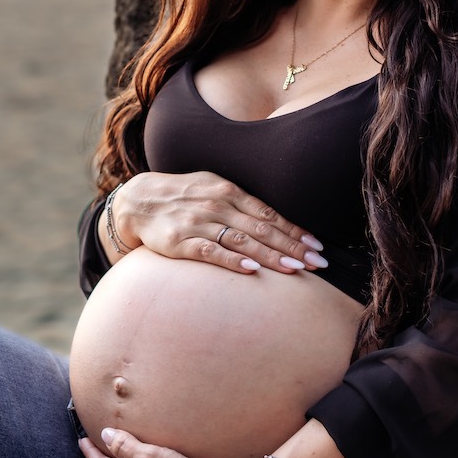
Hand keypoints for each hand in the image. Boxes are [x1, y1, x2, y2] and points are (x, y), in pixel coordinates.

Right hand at [110, 171, 325, 274]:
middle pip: (262, 228)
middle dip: (293, 246)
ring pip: (242, 240)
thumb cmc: (184, 196)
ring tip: (295, 268)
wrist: (139, 201)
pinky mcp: (180, 241)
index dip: (295, 231)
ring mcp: (199, 223)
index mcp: (228, 192)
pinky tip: (250, 268)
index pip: (269, 213)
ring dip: (271, 255)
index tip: (317, 246)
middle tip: (318, 262)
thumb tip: (278, 223)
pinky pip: (210, 251)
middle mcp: (217, 205)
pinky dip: (231, 259)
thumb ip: (243, 204)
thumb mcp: (214, 189)